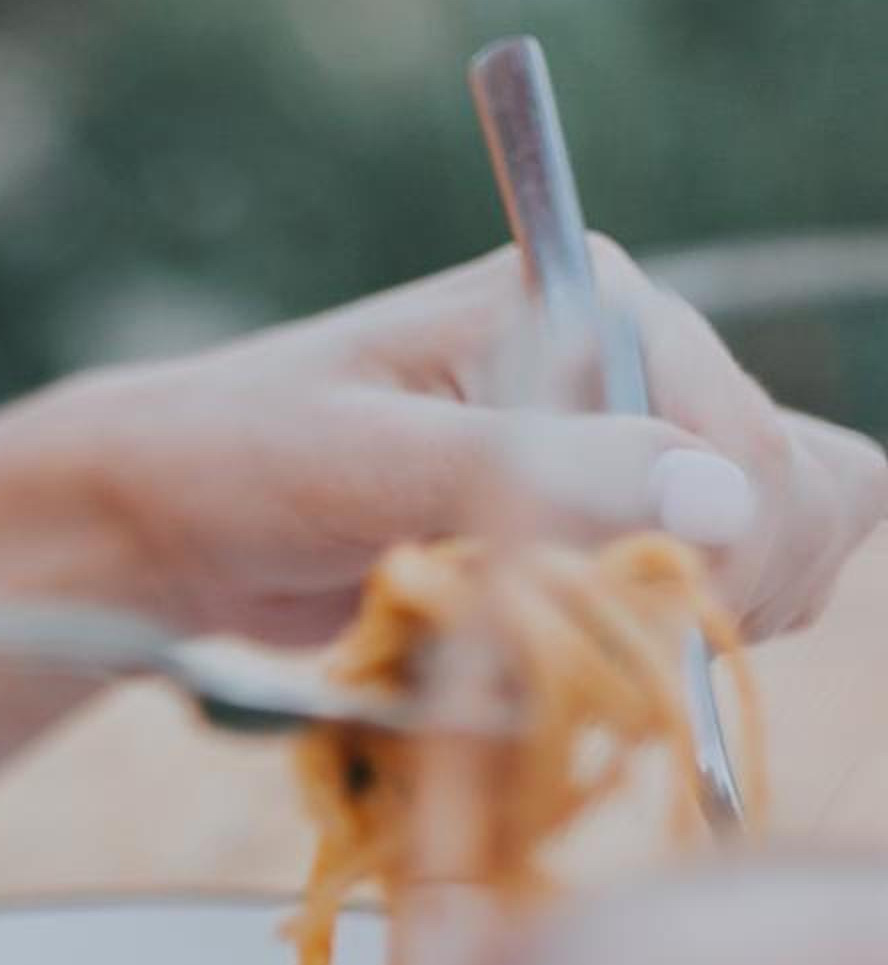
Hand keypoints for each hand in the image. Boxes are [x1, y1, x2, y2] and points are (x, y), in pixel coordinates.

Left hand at [0, 241, 886, 644]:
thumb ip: (534, 477)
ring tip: (547, 644)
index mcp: (594, 307)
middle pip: (800, 503)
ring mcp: (616, 454)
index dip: (722, 561)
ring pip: (770, 561)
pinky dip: (646, 650)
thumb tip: (715, 502)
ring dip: (680, 631)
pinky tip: (551, 657)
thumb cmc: (238, 463)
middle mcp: (628, 369)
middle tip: (583, 640)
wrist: (162, 520)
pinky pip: (694, 603)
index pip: (761, 453)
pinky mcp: (589, 532)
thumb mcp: (365, 464)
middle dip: (713, 595)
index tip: (620, 626)